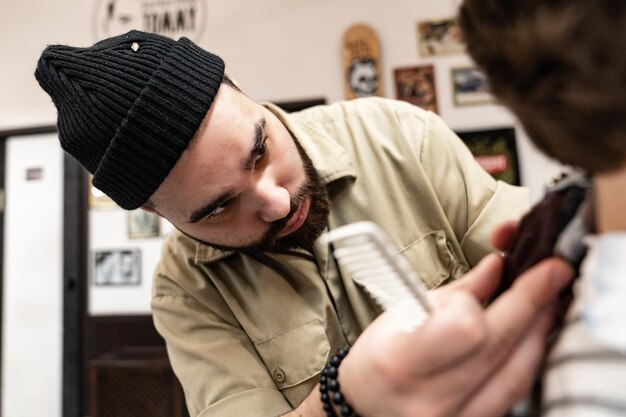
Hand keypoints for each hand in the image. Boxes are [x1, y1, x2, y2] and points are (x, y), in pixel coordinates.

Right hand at [339, 252, 572, 416]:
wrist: (366, 406)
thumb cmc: (377, 357)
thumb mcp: (402, 312)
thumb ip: (457, 292)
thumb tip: (497, 267)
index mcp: (399, 361)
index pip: (464, 328)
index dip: (478, 299)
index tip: (492, 273)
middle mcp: (428, 399)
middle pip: (498, 346)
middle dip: (531, 302)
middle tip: (552, 273)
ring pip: (516, 372)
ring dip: (537, 331)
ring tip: (546, 302)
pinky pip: (514, 393)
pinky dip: (526, 360)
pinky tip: (531, 336)